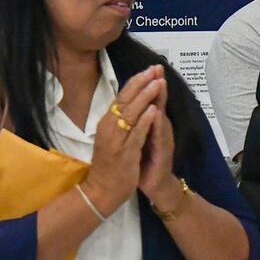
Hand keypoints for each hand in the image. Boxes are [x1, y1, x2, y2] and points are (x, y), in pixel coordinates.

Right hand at [80, 68, 163, 215]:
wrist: (102, 191)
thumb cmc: (109, 164)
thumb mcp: (112, 138)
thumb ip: (119, 121)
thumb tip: (128, 102)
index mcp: (107, 123)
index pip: (121, 98)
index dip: (135, 82)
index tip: (148, 70)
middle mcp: (109, 128)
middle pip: (125, 100)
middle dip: (141, 83)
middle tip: (154, 69)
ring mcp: (116, 140)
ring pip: (131, 114)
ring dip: (144, 97)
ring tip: (157, 82)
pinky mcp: (125, 153)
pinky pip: (136, 134)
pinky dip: (144, 121)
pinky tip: (153, 110)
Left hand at [137, 66, 178, 204]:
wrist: (155, 186)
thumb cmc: (146, 162)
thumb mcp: (139, 139)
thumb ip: (138, 122)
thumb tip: (131, 106)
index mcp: (151, 124)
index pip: (150, 100)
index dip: (148, 84)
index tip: (149, 66)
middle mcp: (159, 128)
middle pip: (157, 103)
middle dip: (156, 84)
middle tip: (157, 67)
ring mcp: (162, 139)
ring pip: (159, 115)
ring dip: (160, 99)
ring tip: (159, 82)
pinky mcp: (162, 152)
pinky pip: (158, 135)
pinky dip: (157, 123)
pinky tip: (157, 113)